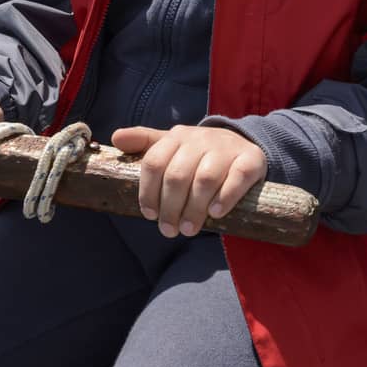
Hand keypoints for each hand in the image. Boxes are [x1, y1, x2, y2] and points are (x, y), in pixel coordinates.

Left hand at [110, 125, 266, 238]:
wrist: (242, 144)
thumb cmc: (198, 153)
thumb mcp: (171, 146)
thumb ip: (144, 144)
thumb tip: (116, 138)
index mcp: (176, 136)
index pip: (154, 162)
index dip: (148, 192)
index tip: (150, 215)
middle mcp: (201, 139)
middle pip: (177, 175)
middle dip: (170, 207)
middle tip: (169, 230)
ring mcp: (227, 149)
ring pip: (205, 179)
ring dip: (194, 208)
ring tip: (189, 229)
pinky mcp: (251, 160)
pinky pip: (237, 178)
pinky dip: (225, 197)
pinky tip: (216, 213)